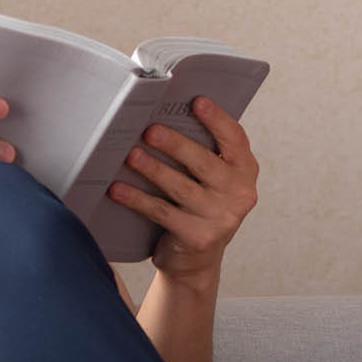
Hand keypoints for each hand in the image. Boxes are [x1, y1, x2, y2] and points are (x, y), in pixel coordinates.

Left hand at [106, 96, 258, 286]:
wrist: (196, 260)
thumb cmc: (198, 205)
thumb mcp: (211, 179)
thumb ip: (201, 151)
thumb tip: (161, 112)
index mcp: (244, 171)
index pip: (236, 140)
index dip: (218, 119)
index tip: (196, 101)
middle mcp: (239, 194)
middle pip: (204, 163)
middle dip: (176, 145)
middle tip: (149, 130)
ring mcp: (220, 218)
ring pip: (181, 188)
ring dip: (153, 169)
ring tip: (130, 155)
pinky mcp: (198, 237)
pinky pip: (161, 212)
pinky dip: (137, 199)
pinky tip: (117, 189)